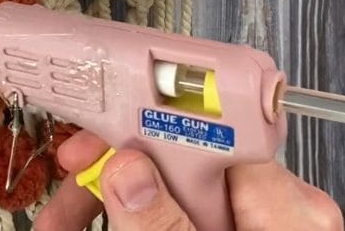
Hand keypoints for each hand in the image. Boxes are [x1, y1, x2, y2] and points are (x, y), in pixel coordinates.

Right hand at [34, 130, 342, 230]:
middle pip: (179, 162)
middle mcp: (274, 210)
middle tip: (66, 183)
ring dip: (108, 203)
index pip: (216, 132)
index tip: (99, 133)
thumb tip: (127, 169)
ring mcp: (248, 226)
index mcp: (285, 209)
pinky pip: (173, 214)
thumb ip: (162, 227)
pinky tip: (95, 225)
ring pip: (166, 192)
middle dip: (112, 172)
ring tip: (59, 222)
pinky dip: (130, 222)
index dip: (150, 123)